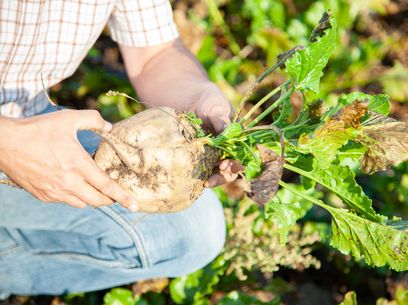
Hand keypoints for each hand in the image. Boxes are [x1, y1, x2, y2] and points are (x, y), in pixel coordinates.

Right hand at [0, 110, 137, 209]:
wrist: (5, 143)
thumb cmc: (38, 129)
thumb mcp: (68, 119)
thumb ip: (93, 120)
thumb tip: (110, 127)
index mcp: (78, 164)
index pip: (107, 186)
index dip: (123, 197)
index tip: (135, 205)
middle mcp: (68, 182)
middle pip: (97, 200)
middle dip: (110, 200)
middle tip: (115, 194)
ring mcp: (54, 191)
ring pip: (82, 203)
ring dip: (92, 198)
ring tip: (94, 187)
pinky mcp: (43, 195)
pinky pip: (65, 201)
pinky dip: (74, 196)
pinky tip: (72, 184)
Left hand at [189, 85, 244, 186]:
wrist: (190, 99)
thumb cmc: (209, 101)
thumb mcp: (217, 108)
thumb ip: (222, 120)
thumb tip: (228, 131)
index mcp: (237, 140)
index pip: (242, 157)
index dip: (236, 165)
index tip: (226, 166)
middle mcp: (227, 150)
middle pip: (230, 170)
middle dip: (222, 176)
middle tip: (211, 179)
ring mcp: (213, 155)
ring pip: (216, 173)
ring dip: (211, 179)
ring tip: (203, 183)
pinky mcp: (199, 157)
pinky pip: (201, 169)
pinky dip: (198, 174)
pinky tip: (192, 179)